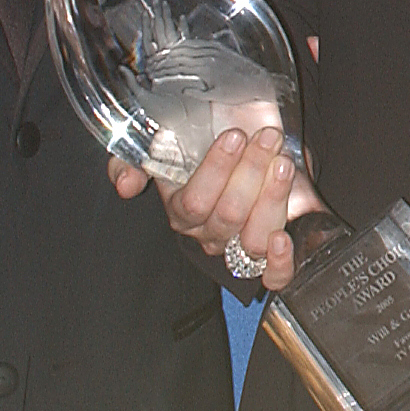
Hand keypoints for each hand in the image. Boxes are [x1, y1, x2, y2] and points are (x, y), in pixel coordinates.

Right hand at [107, 127, 322, 288]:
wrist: (245, 148)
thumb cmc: (202, 147)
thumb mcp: (160, 144)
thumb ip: (131, 161)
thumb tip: (125, 184)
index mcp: (182, 211)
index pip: (194, 202)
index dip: (216, 170)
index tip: (235, 135)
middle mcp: (210, 233)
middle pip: (229, 215)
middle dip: (251, 170)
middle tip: (267, 138)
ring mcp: (240, 245)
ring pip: (253, 238)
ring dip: (272, 197)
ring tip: (282, 163)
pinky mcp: (270, 255)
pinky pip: (273, 275)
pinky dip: (281, 262)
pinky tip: (284, 239)